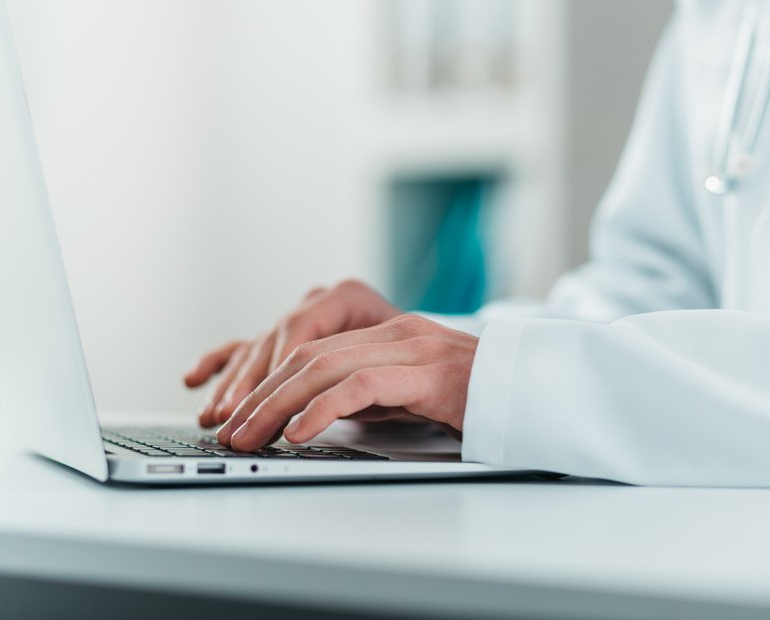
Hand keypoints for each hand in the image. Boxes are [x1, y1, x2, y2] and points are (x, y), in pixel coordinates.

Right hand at [184, 280, 401, 426]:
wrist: (435, 353)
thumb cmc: (422, 361)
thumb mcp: (399, 369)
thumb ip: (362, 381)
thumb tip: (326, 405)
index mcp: (346, 296)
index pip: (301, 336)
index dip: (280, 375)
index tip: (268, 408)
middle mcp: (318, 300)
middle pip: (274, 346)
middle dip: (251, 391)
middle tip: (234, 425)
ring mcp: (300, 315)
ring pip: (257, 350)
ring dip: (233, 387)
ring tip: (214, 418)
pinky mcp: (288, 334)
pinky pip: (248, 345)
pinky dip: (221, 362)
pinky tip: (193, 379)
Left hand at [214, 314, 477, 450]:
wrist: (539, 389)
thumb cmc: (481, 398)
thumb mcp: (414, 392)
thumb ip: (372, 391)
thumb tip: (316, 416)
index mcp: (387, 334)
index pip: (311, 351)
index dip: (268, 383)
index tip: (240, 415)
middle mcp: (393, 332)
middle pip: (306, 355)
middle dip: (260, 395)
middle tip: (230, 431)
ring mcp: (410, 346)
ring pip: (322, 366)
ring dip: (277, 405)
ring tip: (250, 436)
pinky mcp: (425, 371)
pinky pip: (360, 385)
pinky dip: (321, 409)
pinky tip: (299, 432)